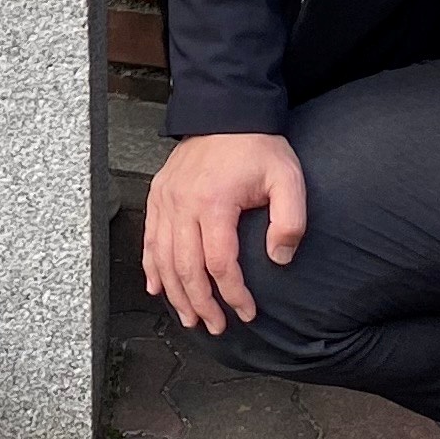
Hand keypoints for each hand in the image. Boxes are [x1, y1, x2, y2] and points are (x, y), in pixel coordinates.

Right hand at [142, 132, 307, 335]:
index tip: (247, 312)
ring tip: (190, 318)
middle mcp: (183, 203)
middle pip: (186, 268)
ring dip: (175, 293)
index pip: (219, 263)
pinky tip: (156, 288)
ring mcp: (166, 200)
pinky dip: (151, 267)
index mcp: (214, 201)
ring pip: (163, 259)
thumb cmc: (257, 146)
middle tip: (215, 327)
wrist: (226, 111)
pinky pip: (150, 239)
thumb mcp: (287, 178)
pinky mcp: (158, 195)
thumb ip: (289, 221)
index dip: (233, 294)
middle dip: (201, 304)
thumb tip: (278, 259)